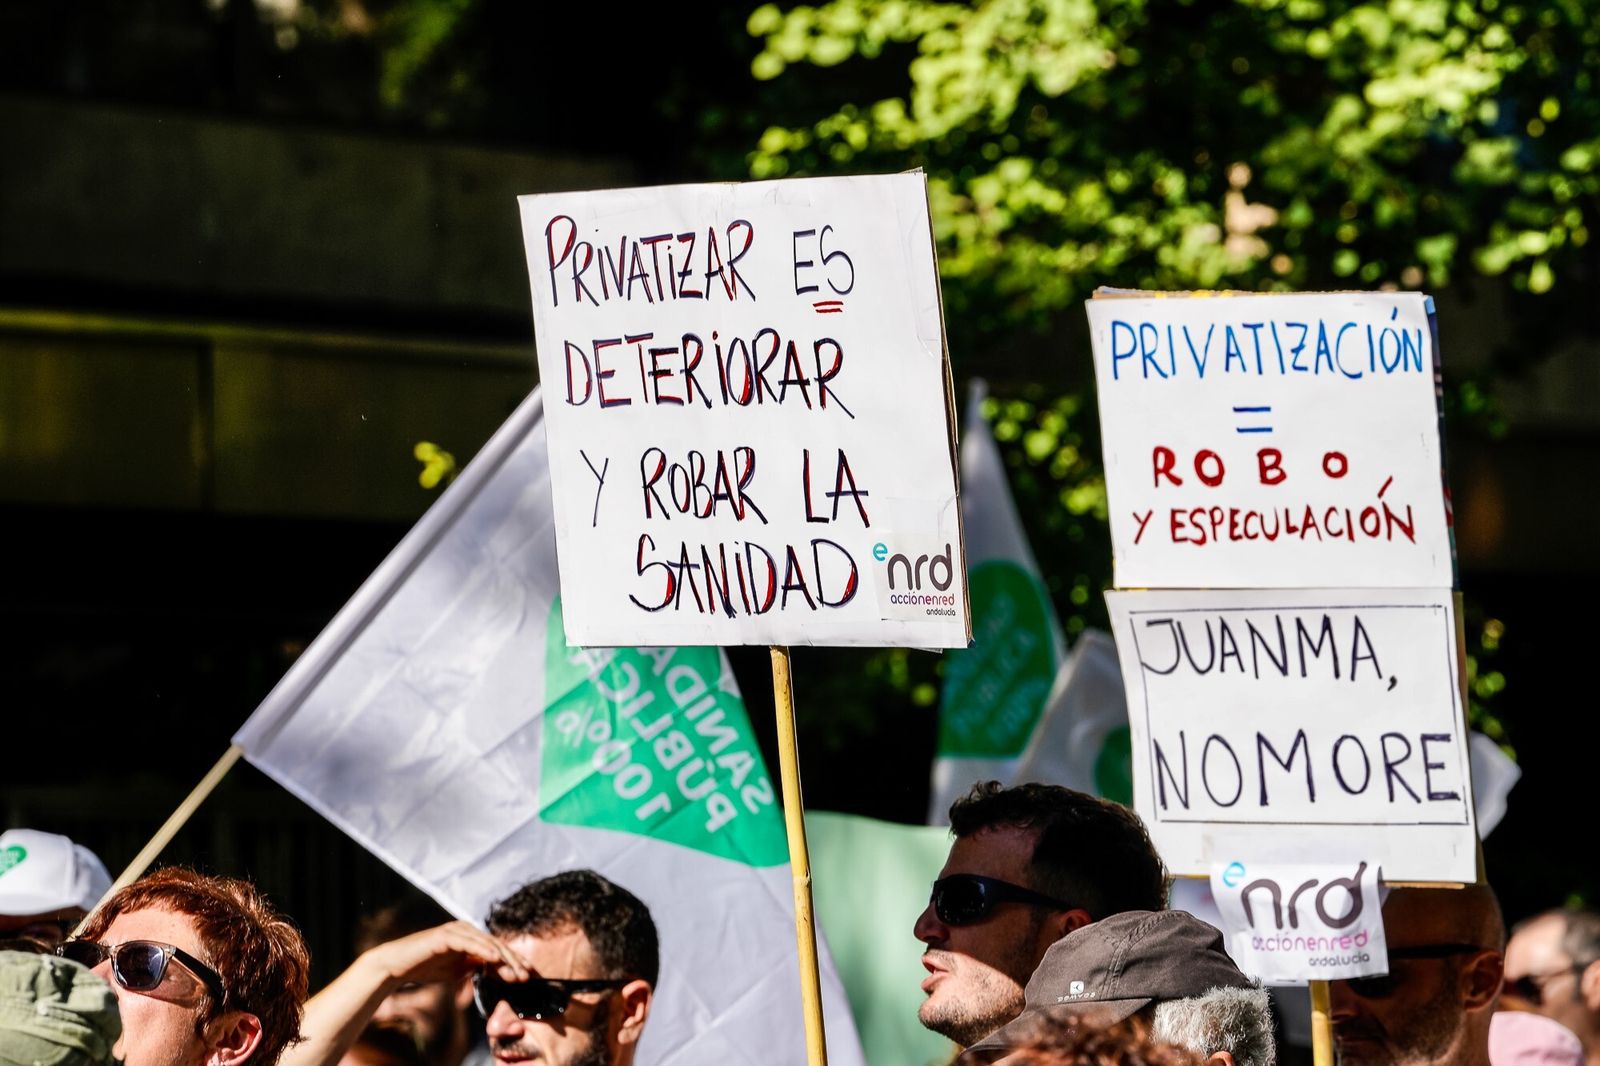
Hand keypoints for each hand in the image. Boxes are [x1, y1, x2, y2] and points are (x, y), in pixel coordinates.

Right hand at [362, 920, 528, 987]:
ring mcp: (456, 930)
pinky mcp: (446, 935)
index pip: (497, 949)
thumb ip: (475, 967)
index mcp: (470, 937)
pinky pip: (469, 943)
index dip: (513, 962)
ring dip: (503, 958)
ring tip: (516, 971)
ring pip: (486, 943)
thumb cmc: (426, 967)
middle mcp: (466, 930)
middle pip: (496, 945)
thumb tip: (494, 970)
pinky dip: (484, 950)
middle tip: (527, 976)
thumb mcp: (457, 970)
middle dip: (513, 961)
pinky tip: (495, 959)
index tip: (526, 976)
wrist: (397, 966)